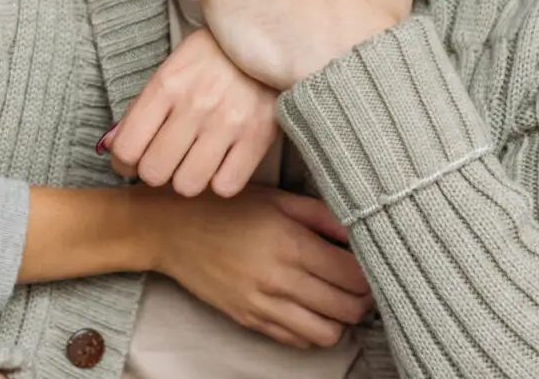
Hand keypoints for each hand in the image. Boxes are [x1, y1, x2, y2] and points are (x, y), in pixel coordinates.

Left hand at [101, 27, 277, 196]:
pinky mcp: (258, 136)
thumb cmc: (213, 57)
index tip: (131, 160)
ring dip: (187, 178)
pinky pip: (226, 186)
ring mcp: (228, 122)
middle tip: (164, 160)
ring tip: (193, 162)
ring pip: (188, 184)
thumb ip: (140, 109)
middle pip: (154, 172)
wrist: (269, 35)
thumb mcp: (171, 70)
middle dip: (155, 171)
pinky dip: (220, 181)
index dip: (123, 162)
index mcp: (167, 84)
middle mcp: (195, 105)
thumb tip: (111, 146)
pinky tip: (221, 163)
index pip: (127, 146)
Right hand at [150, 186, 372, 347]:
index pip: (354, 275)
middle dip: (362, 299)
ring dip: (340, 320)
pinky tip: (309, 308)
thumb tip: (360, 229)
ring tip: (336, 299)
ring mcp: (262, 304)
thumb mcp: (275, 198)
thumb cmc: (223, 206)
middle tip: (360, 284)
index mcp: (290, 242)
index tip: (370, 264)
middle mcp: (278, 278)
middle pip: (347, 308)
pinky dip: (312, 330)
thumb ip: (321, 214)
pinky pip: (296, 340)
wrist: (167, 228)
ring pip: (326, 334)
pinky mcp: (248, 319)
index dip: (371, 273)